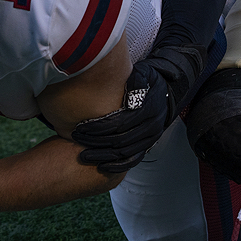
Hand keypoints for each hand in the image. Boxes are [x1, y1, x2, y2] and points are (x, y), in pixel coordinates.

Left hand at [71, 43, 204, 173]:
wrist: (164, 93)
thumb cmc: (147, 81)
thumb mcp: (144, 74)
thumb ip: (136, 79)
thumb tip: (129, 88)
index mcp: (150, 109)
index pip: (121, 122)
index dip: (99, 127)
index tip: (81, 127)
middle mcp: (152, 126)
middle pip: (121, 140)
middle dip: (96, 141)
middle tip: (77, 139)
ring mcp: (150, 139)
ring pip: (125, 153)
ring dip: (103, 156)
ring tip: (83, 155)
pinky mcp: (147, 147)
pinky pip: (132, 161)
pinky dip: (116, 166)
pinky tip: (100, 166)